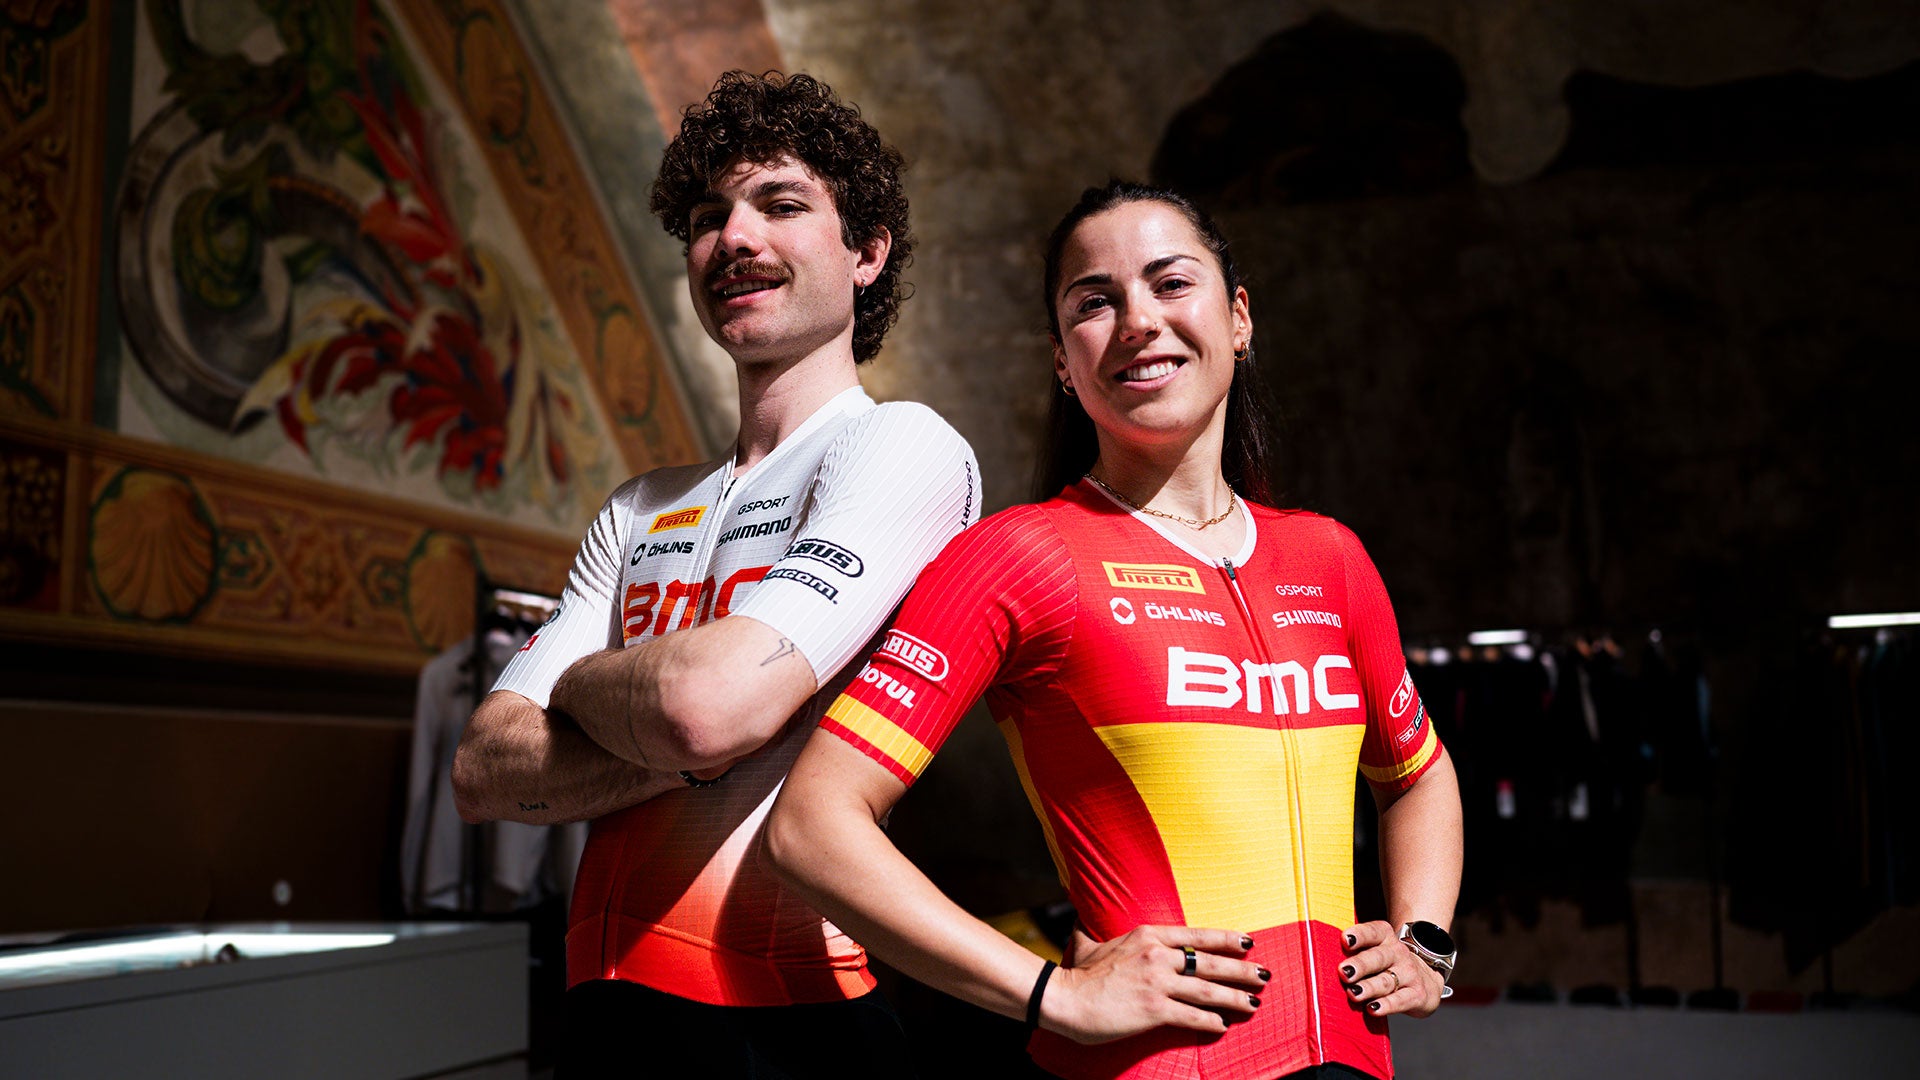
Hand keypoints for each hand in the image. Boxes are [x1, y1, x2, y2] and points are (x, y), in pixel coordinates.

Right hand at [1044, 925, 1268, 1043]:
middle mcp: (1157, 955)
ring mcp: (1157, 982)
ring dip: (1235, 997)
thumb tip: (1081, 921)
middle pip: (1210, 961)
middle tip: (1264, 975)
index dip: (1226, 939)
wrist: (1064, 998)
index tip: (1247, 942)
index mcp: (1148, 935)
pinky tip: (1224, 1026)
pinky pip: (1192, 1017)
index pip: (1198, 935)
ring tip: (1254, 1002)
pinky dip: (1211, 1022)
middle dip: (1242, 969)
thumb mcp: (1091, 942)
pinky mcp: (1154, 1010)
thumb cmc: (1077, 973)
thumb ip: (1095, 931)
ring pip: (1208, 990)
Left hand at [1337, 921, 1445, 1017]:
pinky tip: (1373, 1008)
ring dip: (1369, 987)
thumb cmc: (1386, 965)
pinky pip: (1401, 1000)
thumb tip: (1318, 959)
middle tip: (1344, 972)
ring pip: (1386, 981)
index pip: (1373, 932)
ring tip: (1354, 993)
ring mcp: (1409, 974)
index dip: (1359, 934)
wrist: (1425, 978)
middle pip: (1378, 957)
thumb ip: (1352, 952)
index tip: (1345, 939)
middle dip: (1360, 964)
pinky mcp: (1417, 994)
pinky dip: (1387, 1005)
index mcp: (1384, 937)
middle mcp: (1398, 953)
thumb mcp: (1374, 951)